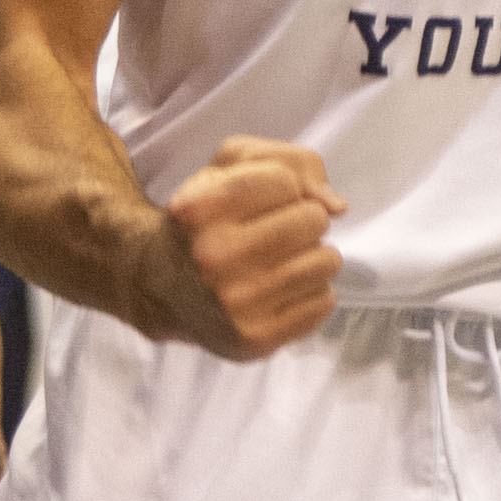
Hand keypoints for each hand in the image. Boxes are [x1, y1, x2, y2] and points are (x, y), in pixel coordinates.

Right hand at [130, 136, 345, 359]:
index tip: (263, 201)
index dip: (283, 186)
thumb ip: (291, 162)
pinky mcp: (255, 338)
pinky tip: (283, 289)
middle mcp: (212, 256)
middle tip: (278, 232)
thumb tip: (337, 206)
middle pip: (313, 218)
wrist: (162, 287)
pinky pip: (324, 302)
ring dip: (314, 255)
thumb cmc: (206, 220)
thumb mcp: (229, 168)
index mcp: (198, 209)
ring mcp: (234, 303)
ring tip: (285, 260)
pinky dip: (313, 291)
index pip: (285, 180)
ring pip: (326, 261)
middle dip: (304, 219)